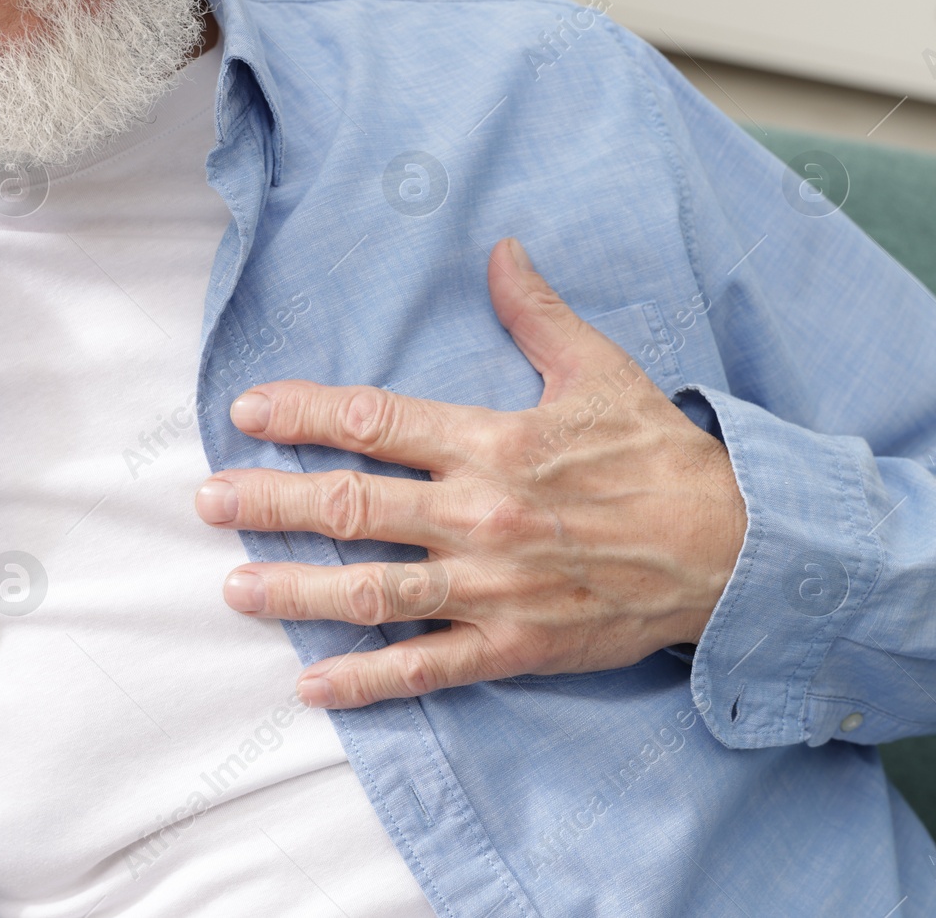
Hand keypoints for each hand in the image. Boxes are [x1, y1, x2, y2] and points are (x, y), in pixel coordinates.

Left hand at [195, 238, 747, 708]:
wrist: (728, 547)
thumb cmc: (660, 456)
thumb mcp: (601, 372)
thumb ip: (538, 314)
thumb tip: (500, 251)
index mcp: (494, 442)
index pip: (375, 420)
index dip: (303, 413)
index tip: (249, 411)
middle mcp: (480, 514)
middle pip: (352, 506)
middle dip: (270, 502)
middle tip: (207, 501)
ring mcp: (492, 587)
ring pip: (371, 590)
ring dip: (294, 590)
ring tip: (234, 586)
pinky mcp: (514, 644)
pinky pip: (425, 667)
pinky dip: (365, 680)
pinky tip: (311, 684)